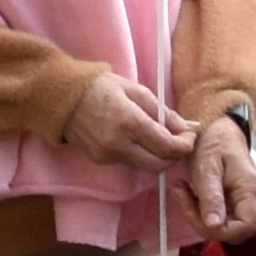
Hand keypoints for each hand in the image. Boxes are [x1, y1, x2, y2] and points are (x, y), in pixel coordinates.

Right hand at [62, 69, 190, 173]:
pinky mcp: (100, 161)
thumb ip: (164, 113)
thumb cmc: (102, 87)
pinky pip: (130, 163)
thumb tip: (189, 128)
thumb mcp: (137, 91)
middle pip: (159, 165)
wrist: (65, 97)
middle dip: (175, 156)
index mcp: (129, 121)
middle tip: (179, 141)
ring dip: (159, 157)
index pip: (167, 147)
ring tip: (160, 138)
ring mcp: (107, 155)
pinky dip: (141, 155)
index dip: (185, 145)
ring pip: (145, 167)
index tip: (190, 135)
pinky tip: (138, 140)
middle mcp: (118, 144)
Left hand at [177, 114, 255, 238]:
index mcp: (251, 191)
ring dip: (200, 216)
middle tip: (182, 196)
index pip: (245, 228)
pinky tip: (191, 193)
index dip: (220, 231)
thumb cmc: (214, 142)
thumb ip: (211, 197)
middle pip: (234, 230)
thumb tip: (213, 226)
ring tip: (183, 190)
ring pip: (225, 225)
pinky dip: (203, 210)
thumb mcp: (207, 166)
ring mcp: (248, 201)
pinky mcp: (238, 201)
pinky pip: (222, 216)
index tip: (195, 215)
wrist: (219, 128)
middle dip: (203, 222)